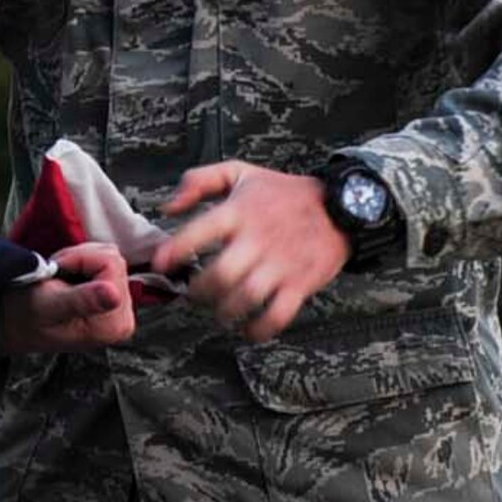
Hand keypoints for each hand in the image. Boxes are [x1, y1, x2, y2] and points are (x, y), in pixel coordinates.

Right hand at [1, 243, 132, 352]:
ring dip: (78, 259)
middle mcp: (121, 318)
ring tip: (60, 278)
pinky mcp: (111, 297)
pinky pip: (104, 261)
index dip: (80, 259)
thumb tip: (114, 296)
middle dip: (79, 258)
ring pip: (108, 256)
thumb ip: (82, 300)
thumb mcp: (47, 306)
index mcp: (111, 325)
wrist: (10, 321)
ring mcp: (118, 307)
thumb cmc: (23, 318)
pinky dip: (81, 261)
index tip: (59, 272)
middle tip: (57, 276)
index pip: (111, 263)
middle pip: (113, 258)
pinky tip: (66, 278)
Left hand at [151, 161, 347, 341]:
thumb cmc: (284, 192)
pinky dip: (259, 329)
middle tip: (192, 292)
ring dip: (224, 311)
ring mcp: (280, 265)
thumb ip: (198, 181)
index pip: (199, 232)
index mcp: (239, 212)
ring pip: (246, 298)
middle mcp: (258, 240)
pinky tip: (247, 329)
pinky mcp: (300, 284)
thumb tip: (168, 207)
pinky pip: (278, 315)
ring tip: (217, 310)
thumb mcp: (239, 172)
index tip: (160, 264)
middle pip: (221, 274)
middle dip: (198, 290)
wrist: (341, 206)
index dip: (174, 250)